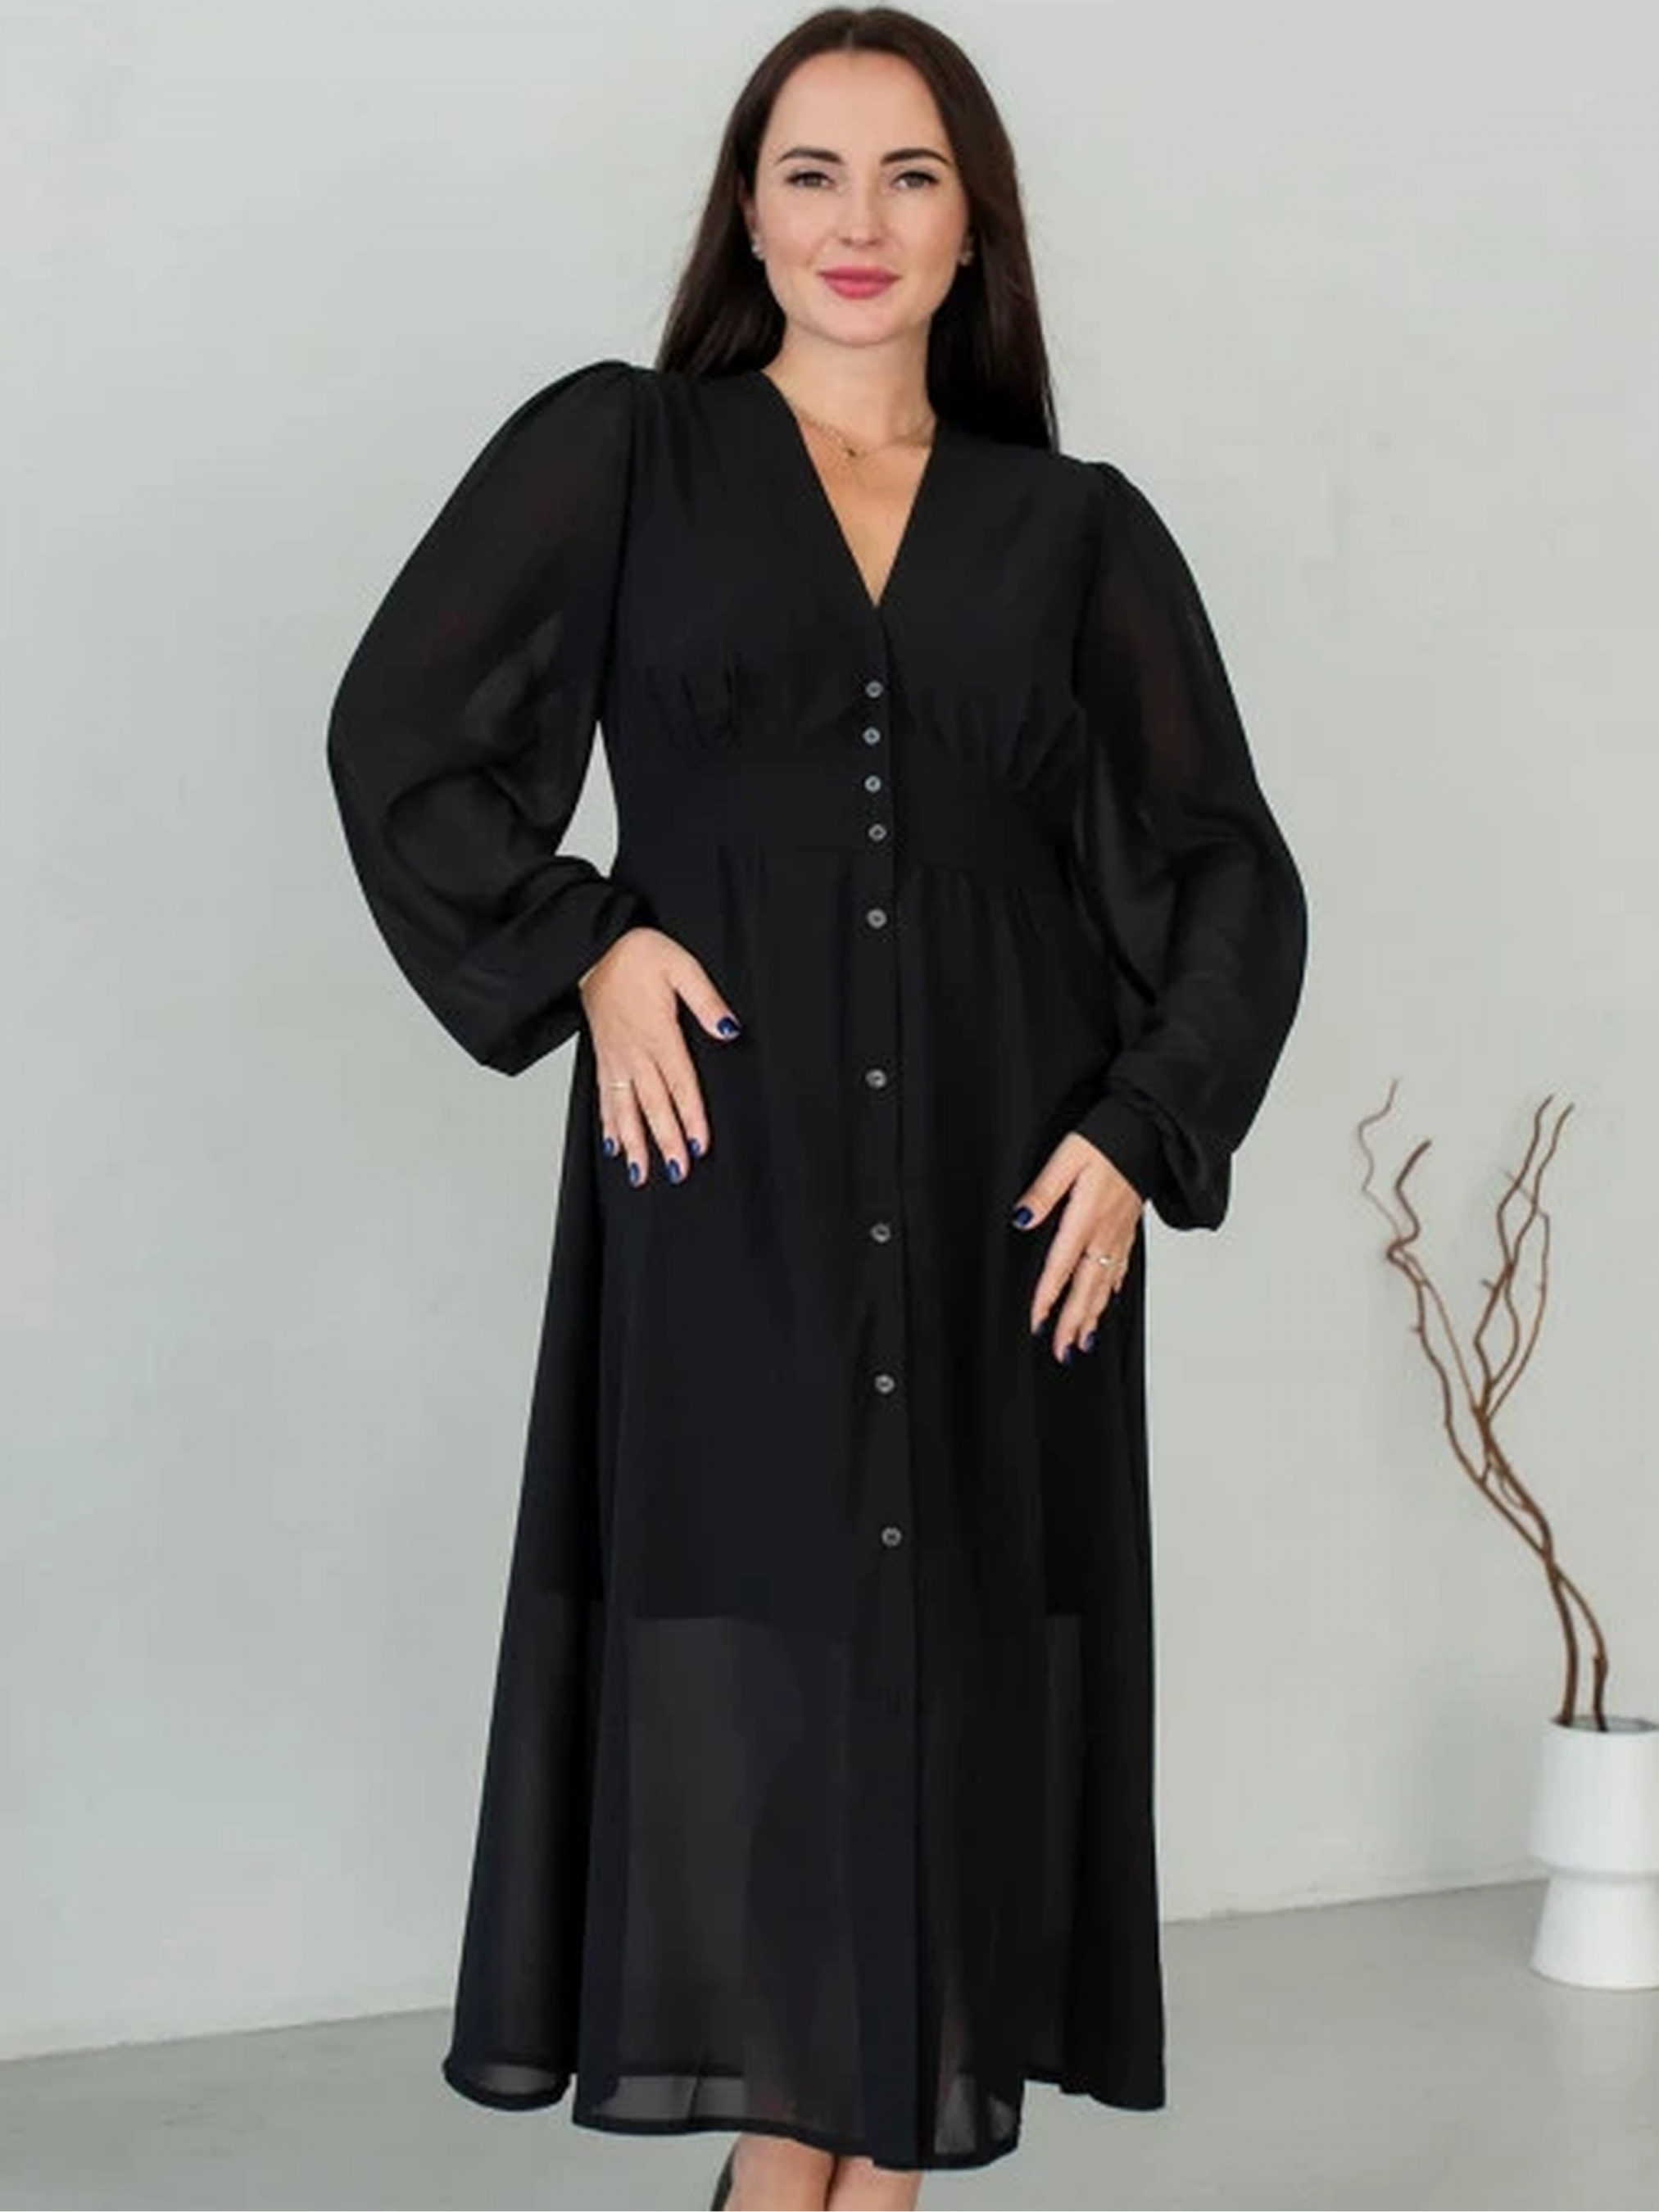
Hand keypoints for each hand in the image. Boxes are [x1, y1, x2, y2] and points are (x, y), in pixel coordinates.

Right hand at [577, 928, 741, 1184]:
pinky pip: (604, 1099)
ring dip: (634, 1143)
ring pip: (625, 1109)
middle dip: (665, 1140)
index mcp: (658, 1034)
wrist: (592, 948)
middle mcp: (635, 1053)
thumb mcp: (681, 966)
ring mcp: (616, 1059)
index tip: (700, 1144)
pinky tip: (614, 1147)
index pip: (680, 1083)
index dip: (691, 1116)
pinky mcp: (603, 1058)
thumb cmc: (637, 955)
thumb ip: (706, 1001)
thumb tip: (730, 1030)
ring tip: (641, 1174)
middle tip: (677, 1171)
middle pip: (653, 1105)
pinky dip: (608, 1126)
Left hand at [1010, 1131, 1145, 1361]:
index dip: (1048, 1298)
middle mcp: (1105, 1232)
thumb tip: (1021, 1218)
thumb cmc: (1106, 1140)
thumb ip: (1044, 1191)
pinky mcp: (1129, 1226)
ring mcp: (1120, 1232)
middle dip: (1074, 1322)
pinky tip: (1108, 1300)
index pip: (1061, 1267)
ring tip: (1083, 1341)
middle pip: (1087, 1287)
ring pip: (1106, 1283)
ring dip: (1093, 1314)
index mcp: (1085, 1218)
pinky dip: (1113, 1290)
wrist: (1149, 1131)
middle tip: (1063, 1351)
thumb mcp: (1066, 1158)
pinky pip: (1121, 1267)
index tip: (1037, 1323)